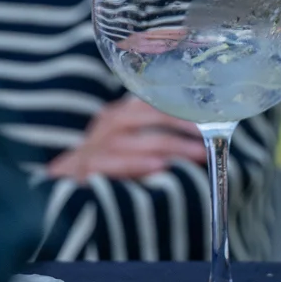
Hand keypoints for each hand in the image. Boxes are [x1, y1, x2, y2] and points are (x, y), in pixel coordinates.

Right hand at [46, 96, 207, 181]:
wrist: (64, 180)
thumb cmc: (107, 159)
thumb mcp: (131, 139)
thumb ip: (159, 133)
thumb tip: (204, 135)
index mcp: (124, 111)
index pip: (160, 101)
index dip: (188, 107)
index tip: (216, 114)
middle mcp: (111, 122)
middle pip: (153, 115)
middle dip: (186, 126)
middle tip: (213, 137)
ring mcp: (97, 144)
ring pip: (142, 139)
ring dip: (172, 146)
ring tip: (198, 153)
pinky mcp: (87, 168)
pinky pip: (114, 163)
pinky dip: (138, 163)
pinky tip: (159, 167)